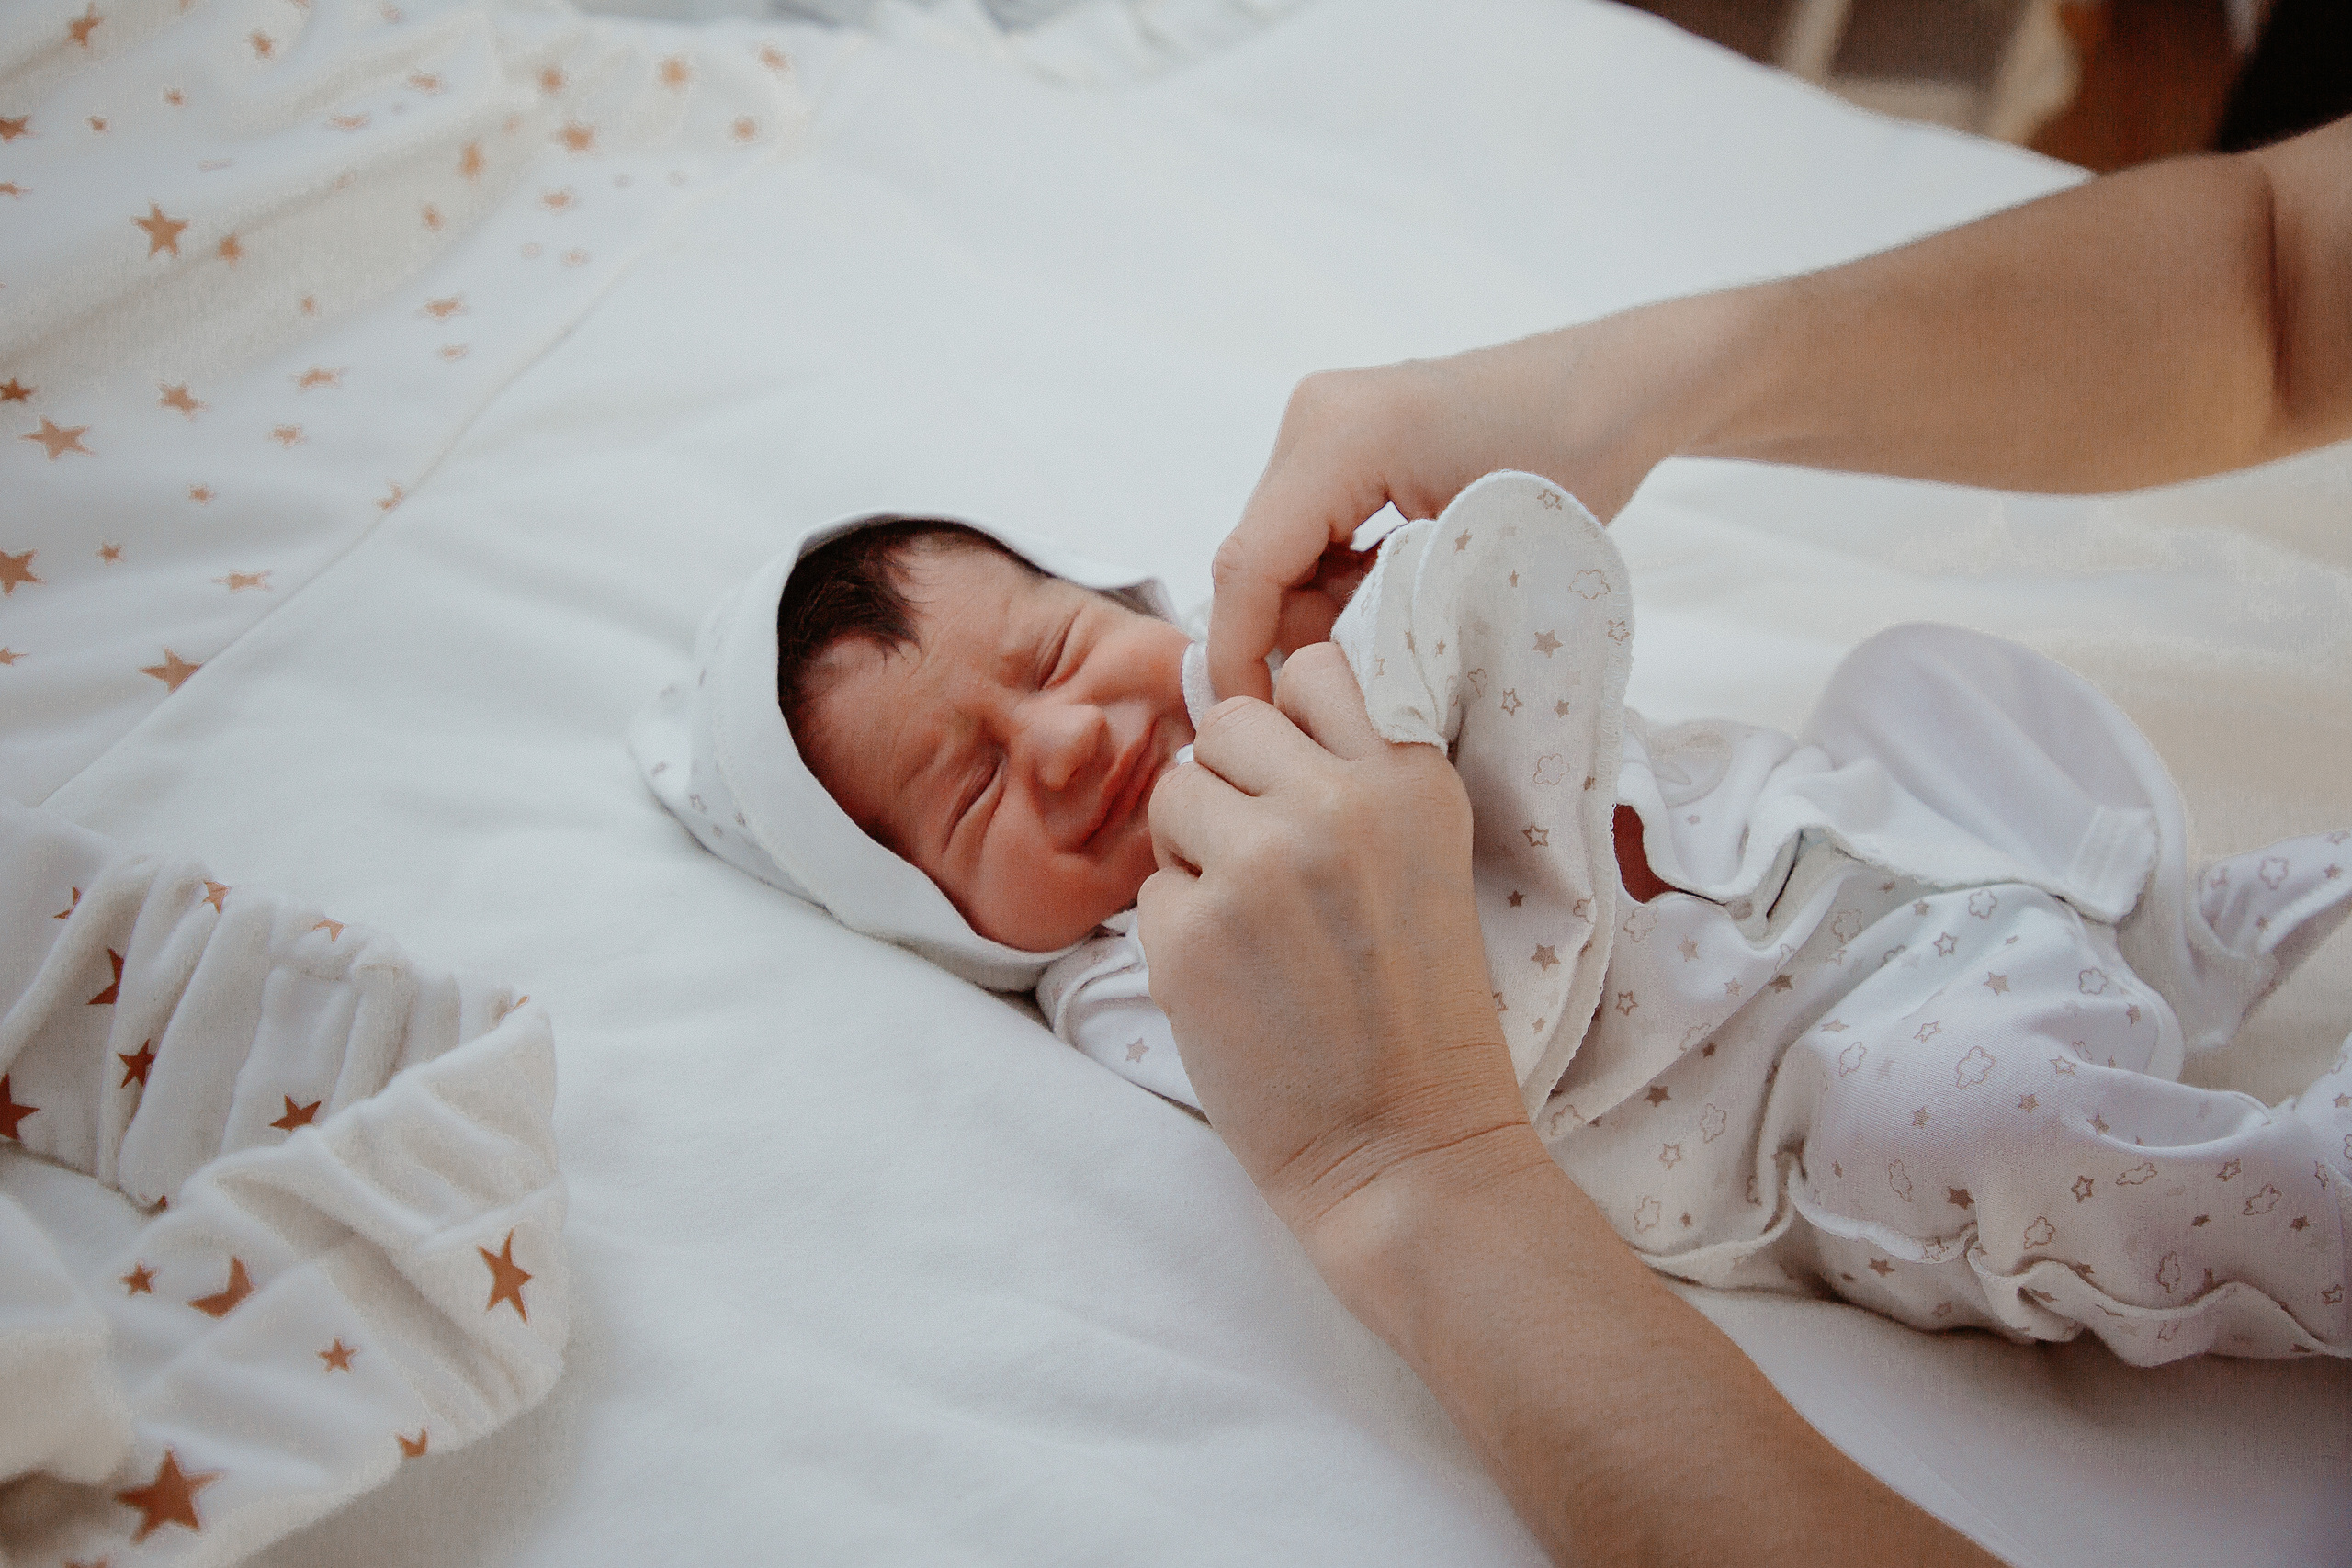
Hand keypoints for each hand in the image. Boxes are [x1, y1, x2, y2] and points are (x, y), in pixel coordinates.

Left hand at [1136, 645, 1536, 1261]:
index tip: (1304, 795)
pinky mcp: (1190, 933)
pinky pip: (1151, 891)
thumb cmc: (1419, 1020)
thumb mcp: (1427, 866)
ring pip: (1173, 793)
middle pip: (1225, 723)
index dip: (1290, 736)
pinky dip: (1179, 938)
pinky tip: (1237, 988)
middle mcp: (1336, 804)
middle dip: (1231, 787)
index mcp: (1409, 781)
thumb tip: (1250, 709)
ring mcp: (1258, 863)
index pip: (1311, 673)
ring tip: (1254, 929)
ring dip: (1196, 853)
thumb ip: (1355, 780)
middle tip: (1269, 874)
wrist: (1409, 1155)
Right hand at [1206, 326, 1686, 703]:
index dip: (1238, 653)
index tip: (1253, 722)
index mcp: (1338, 437)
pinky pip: (1312, 531)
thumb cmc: (1573, 461)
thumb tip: (1329, 695)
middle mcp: (1313, 419)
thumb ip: (1390, 626)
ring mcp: (1325, 424)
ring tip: (1403, 641)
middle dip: (1292, 635)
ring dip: (1322, 611)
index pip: (1249, 564)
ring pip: (1282, 551)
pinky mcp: (1345, 439)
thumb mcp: (1479, 561)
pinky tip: (1402, 602)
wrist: (1616, 389)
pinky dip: (1341, 581)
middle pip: (1258, 560)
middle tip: (1361, 691)